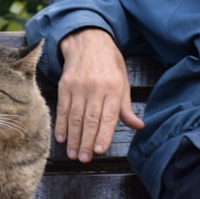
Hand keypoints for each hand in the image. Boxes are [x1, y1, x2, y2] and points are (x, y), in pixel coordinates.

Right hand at [57, 28, 144, 162]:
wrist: (88, 39)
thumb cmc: (109, 62)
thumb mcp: (123, 80)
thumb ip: (126, 106)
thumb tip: (138, 126)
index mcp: (114, 88)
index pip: (108, 116)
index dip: (103, 135)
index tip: (100, 151)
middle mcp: (96, 87)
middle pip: (90, 119)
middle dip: (87, 142)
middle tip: (84, 159)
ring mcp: (78, 86)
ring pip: (75, 117)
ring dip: (73, 137)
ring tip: (73, 154)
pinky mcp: (65, 85)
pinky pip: (62, 108)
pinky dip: (60, 124)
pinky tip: (60, 137)